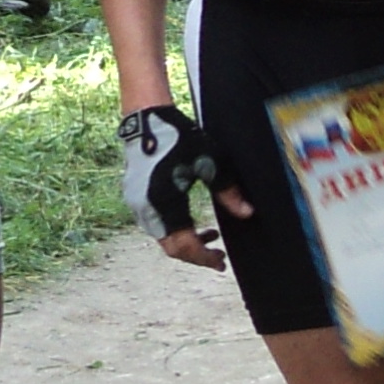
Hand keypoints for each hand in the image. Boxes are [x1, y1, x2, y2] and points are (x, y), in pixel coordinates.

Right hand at [119, 103, 248, 268]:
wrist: (148, 120)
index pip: (183, 245)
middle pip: (171, 247)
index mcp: (164, 202)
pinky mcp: (137, 198)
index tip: (221, 263)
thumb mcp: (210, 162)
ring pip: (163, 238)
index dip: (203, 258)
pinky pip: (157, 225)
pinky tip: (194, 223)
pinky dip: (176, 230)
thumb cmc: (180, 138)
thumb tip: (247, 213)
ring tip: (212, 236)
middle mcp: (146, 209)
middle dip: (196, 256)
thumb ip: (228, 190)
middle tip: (219, 256)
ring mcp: (138, 205)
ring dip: (186, 242)